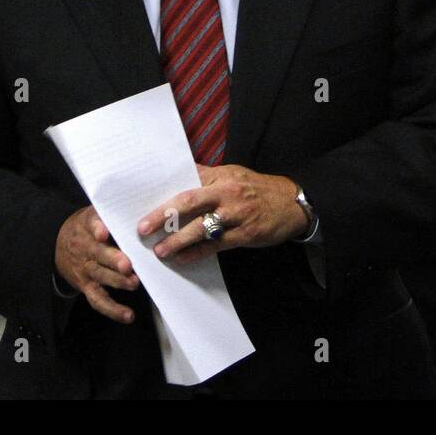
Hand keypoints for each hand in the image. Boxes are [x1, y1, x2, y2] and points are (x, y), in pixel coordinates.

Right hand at [54, 205, 139, 323]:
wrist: (56, 243)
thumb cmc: (87, 226)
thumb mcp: (92, 212)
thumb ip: (110, 213)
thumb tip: (139, 208)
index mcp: (88, 227)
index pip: (92, 225)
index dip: (98, 228)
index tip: (104, 232)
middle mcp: (85, 249)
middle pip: (97, 254)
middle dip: (113, 260)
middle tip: (127, 264)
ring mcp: (86, 269)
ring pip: (100, 276)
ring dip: (117, 281)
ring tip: (133, 284)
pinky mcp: (87, 286)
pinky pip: (98, 300)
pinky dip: (113, 309)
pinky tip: (128, 315)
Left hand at [139, 164, 307, 263]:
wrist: (293, 203)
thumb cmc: (258, 189)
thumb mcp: (234, 175)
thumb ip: (207, 177)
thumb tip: (176, 178)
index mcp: (222, 176)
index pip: (187, 180)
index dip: (163, 190)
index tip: (142, 200)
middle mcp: (228, 192)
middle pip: (189, 201)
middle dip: (163, 215)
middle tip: (142, 228)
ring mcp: (237, 214)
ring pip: (201, 227)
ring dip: (177, 240)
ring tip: (160, 250)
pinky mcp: (245, 234)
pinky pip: (215, 245)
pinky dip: (196, 253)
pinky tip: (182, 259)